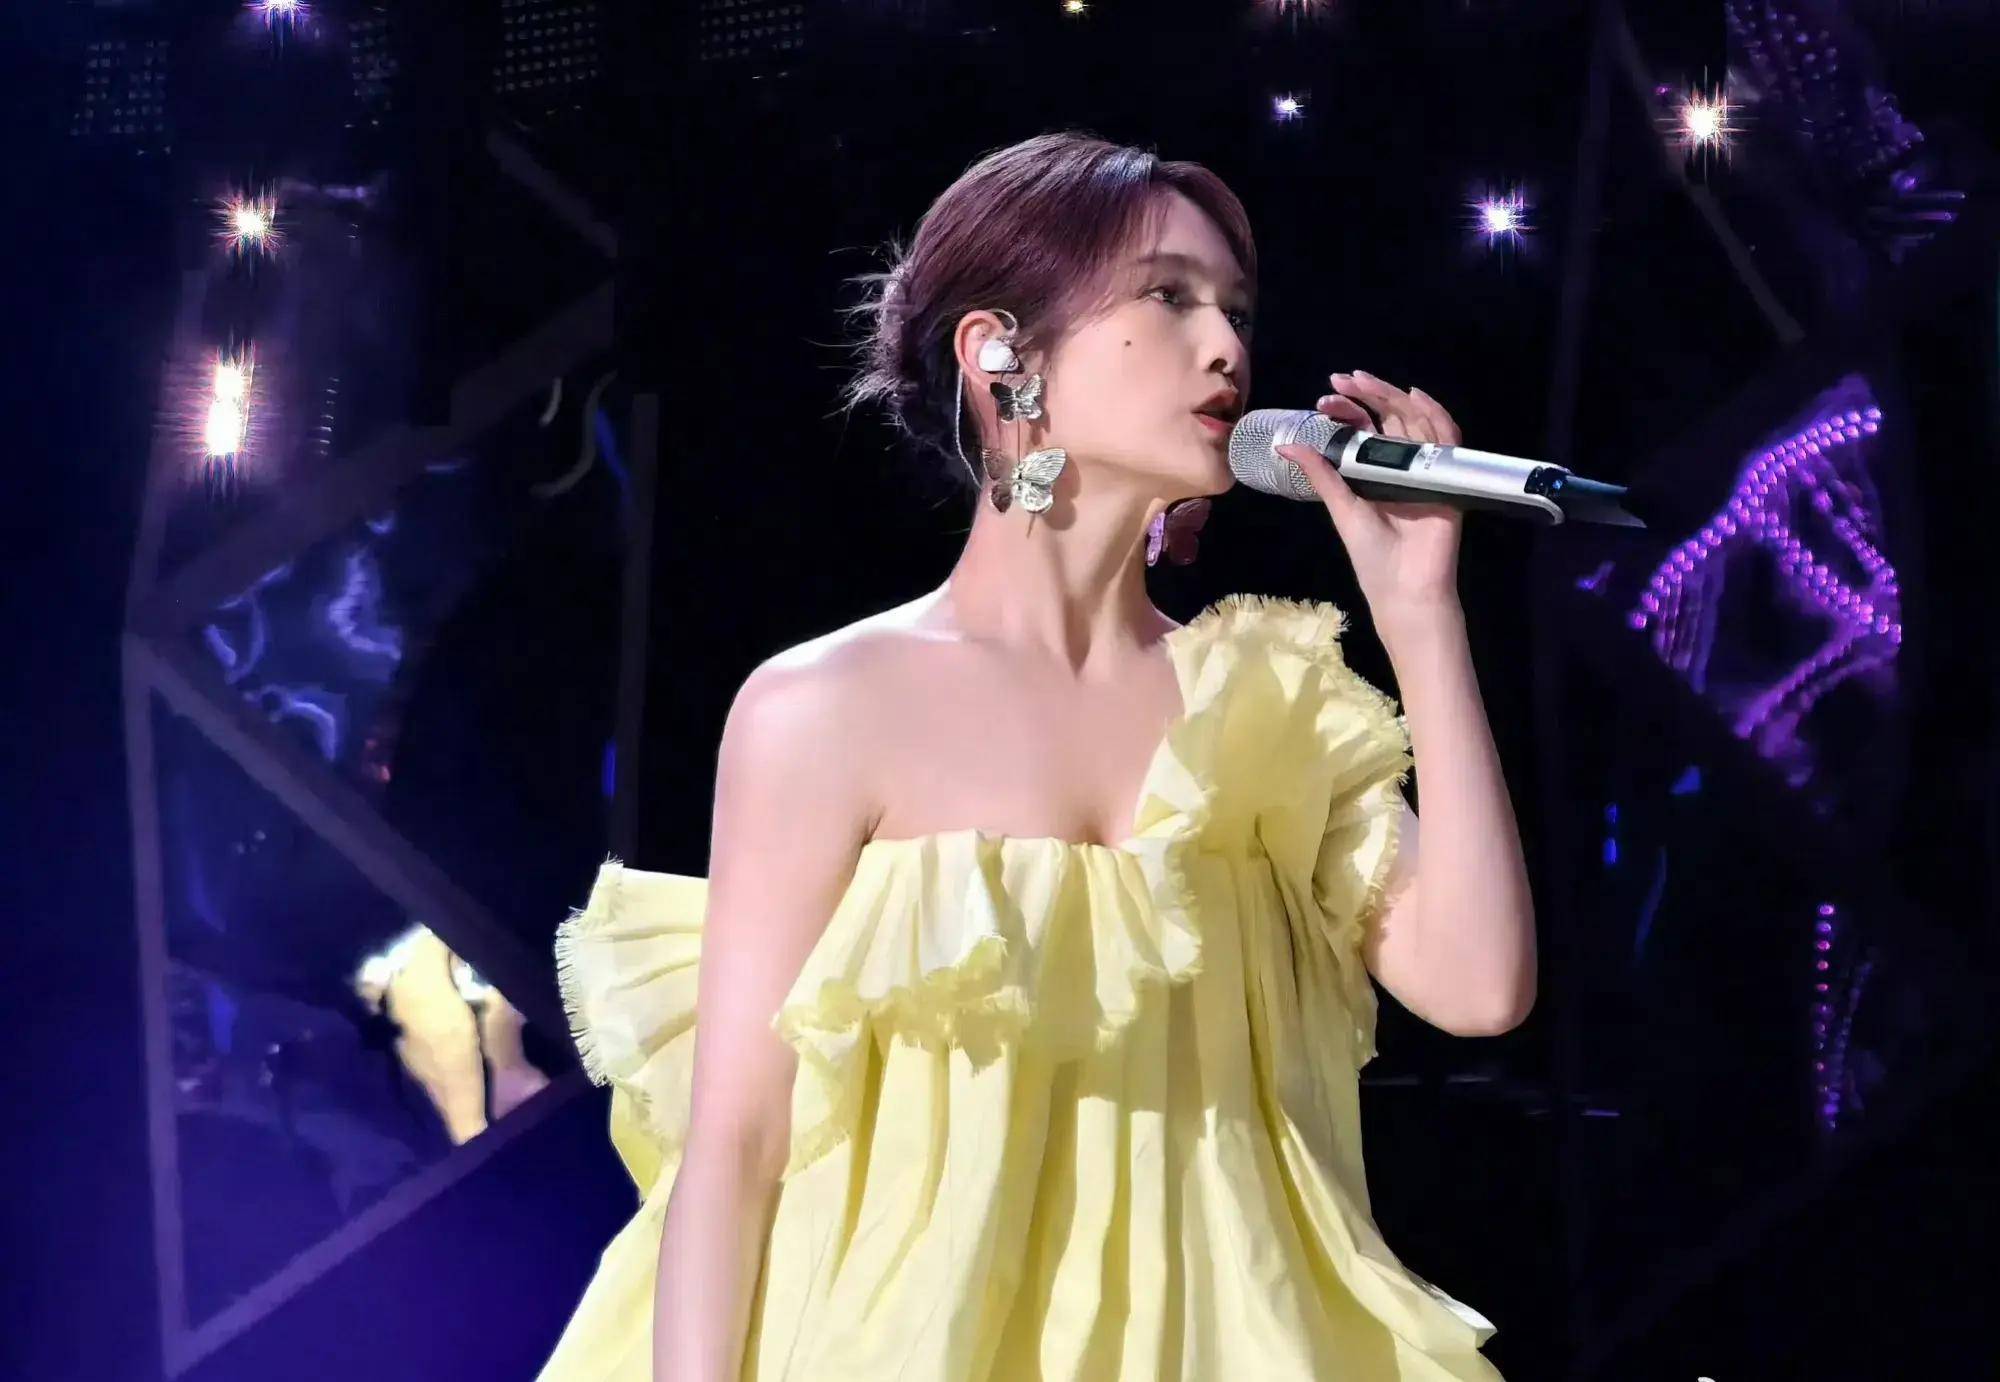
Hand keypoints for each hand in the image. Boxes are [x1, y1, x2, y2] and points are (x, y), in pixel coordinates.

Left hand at [1276, 369, 1465, 617]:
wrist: (1405, 588)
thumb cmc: (1373, 556)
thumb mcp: (1342, 508)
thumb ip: (1321, 474)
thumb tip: (1285, 446)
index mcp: (1375, 472)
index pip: (1365, 429)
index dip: (1348, 410)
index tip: (1323, 400)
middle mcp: (1401, 466)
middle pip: (1390, 418)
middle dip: (1366, 395)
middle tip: (1340, 381)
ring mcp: (1425, 469)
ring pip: (1414, 421)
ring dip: (1392, 397)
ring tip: (1364, 381)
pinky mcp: (1446, 478)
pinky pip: (1446, 439)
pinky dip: (1436, 415)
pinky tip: (1416, 396)